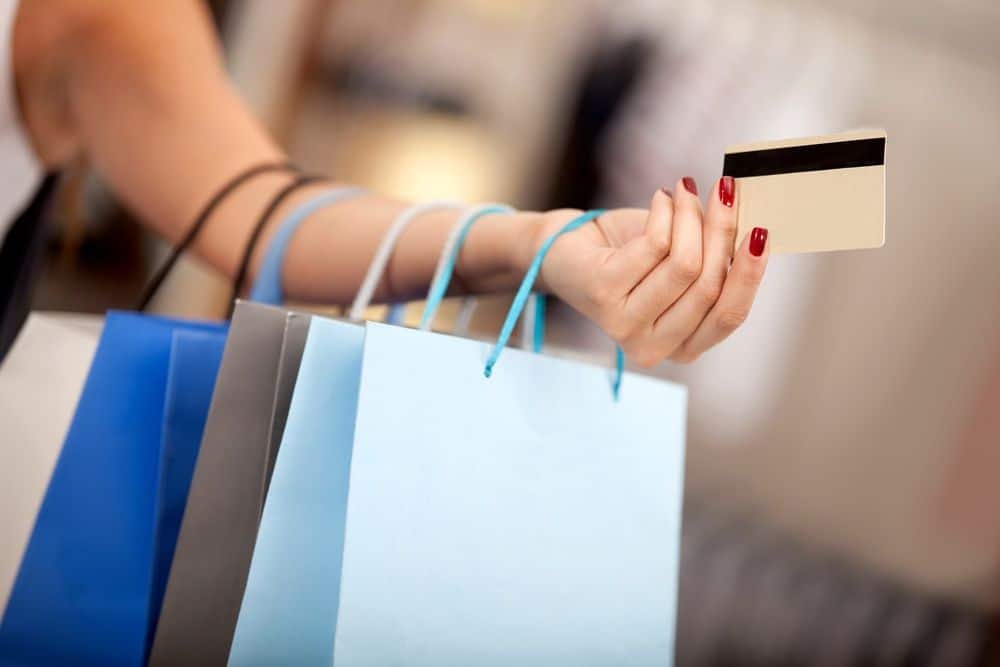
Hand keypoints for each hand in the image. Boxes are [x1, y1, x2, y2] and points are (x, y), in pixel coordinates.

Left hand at [528, 177, 768, 366]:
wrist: (567, 250)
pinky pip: (654, 246)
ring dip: (691, 216)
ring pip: (684, 264)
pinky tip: (660, 197)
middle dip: (723, 231)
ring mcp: (625, 326)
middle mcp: (654, 347)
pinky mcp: (603, 296)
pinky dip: (663, 212)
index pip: (729, 316)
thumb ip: (715, 258)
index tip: (762, 231)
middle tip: (726, 190)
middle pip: (709, 286)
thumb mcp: (680, 261)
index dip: (749, 274)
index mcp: (683, 347)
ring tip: (685, 189)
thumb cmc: (630, 256)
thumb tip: (757, 227)